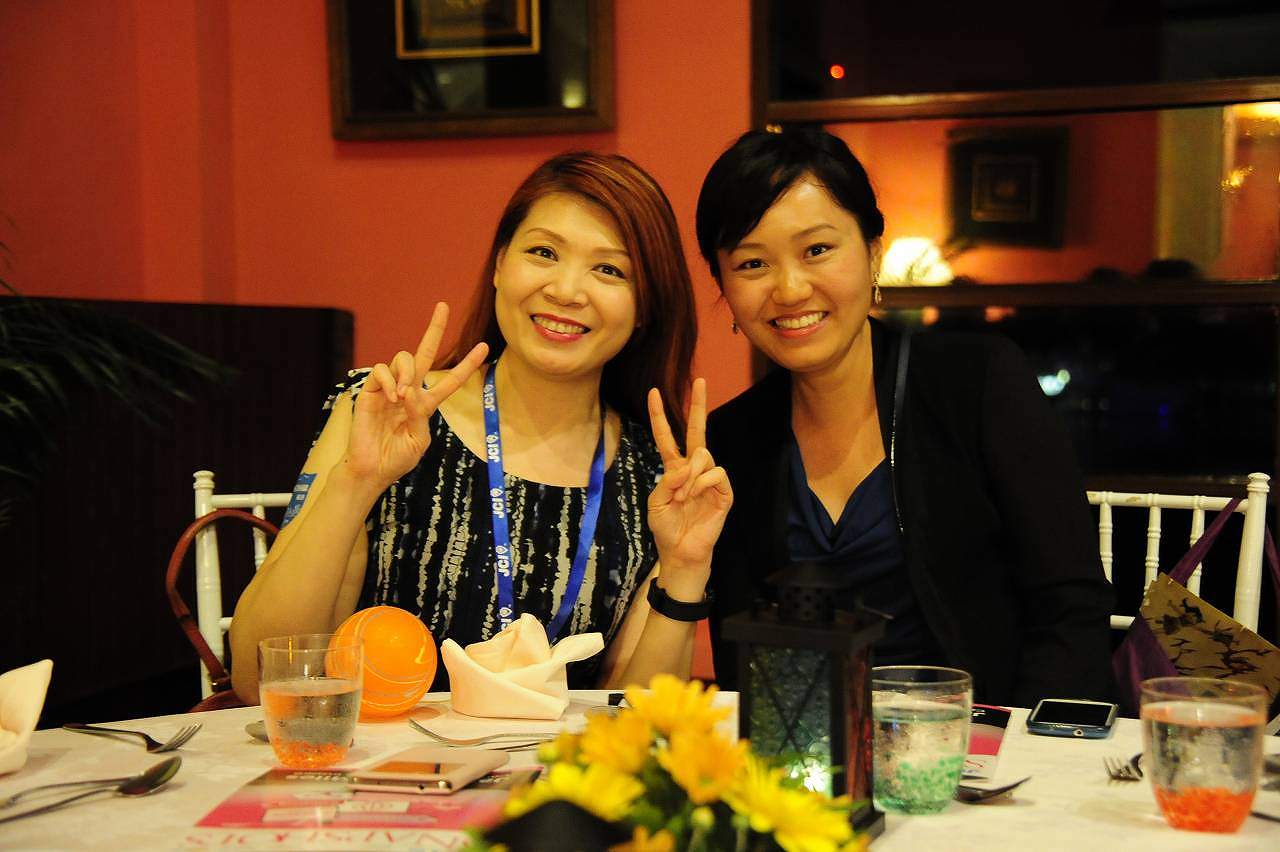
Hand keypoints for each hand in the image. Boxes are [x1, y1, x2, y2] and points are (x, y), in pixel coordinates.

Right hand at [346, 302, 487, 489]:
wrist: (371, 469)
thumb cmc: (396, 459)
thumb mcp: (419, 440)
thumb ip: (421, 415)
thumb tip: (411, 391)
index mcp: (425, 404)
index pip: (450, 381)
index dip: (467, 365)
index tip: (484, 347)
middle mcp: (409, 391)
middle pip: (424, 352)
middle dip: (434, 329)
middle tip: (443, 305)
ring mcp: (389, 388)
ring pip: (402, 358)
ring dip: (406, 373)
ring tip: (402, 396)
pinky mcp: (370, 390)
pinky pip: (381, 370)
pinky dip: (388, 381)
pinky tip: (390, 398)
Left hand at [646, 378, 732, 598]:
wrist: (681, 552)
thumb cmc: (666, 528)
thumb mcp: (656, 502)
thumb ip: (667, 481)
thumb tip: (686, 466)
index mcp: (673, 469)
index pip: (667, 437)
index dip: (659, 416)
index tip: (653, 392)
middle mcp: (693, 469)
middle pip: (698, 430)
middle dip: (699, 405)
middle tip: (701, 380)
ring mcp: (710, 478)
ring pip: (704, 455)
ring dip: (690, 475)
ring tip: (684, 496)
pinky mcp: (724, 492)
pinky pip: (716, 473)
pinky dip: (703, 483)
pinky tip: (696, 496)